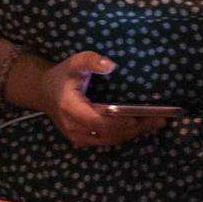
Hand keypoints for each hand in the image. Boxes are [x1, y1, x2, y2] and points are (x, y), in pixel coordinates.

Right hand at [35, 51, 167, 147]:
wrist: (43, 92)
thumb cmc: (62, 76)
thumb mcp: (74, 62)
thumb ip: (91, 60)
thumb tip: (112, 66)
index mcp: (71, 108)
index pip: (101, 121)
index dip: (123, 121)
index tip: (143, 115)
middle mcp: (74, 127)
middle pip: (110, 133)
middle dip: (136, 127)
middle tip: (159, 119)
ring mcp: (78, 137)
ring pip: (111, 140)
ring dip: (133, 133)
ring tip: (155, 123)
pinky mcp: (82, 141)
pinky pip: (106, 141)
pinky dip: (123, 135)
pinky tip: (139, 127)